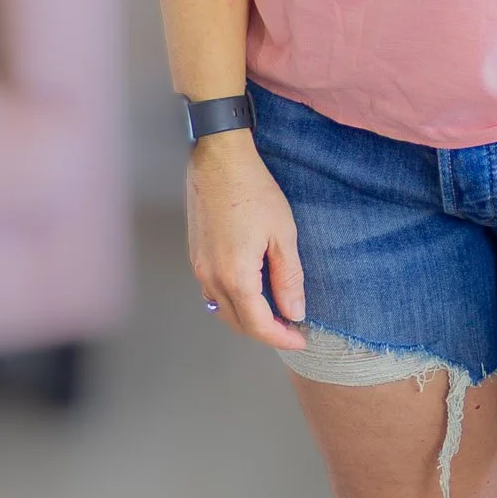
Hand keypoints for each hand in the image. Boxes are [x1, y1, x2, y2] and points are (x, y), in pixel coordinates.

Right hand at [185, 131, 309, 350]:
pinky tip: (250, 289)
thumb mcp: (282, 233)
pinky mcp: (195, 255)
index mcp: (235, 276)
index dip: (281, 337)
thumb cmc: (253, 190)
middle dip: (265, 331)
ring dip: (247, 318)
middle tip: (291, 326)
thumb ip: (288, 277)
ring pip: (222, 310)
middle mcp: (211, 278)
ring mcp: (199, 267)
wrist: (219, 159)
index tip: (300, 338)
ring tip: (274, 310)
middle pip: (238, 323)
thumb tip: (294, 312)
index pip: (258, 325)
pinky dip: (232, 301)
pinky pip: (212, 292)